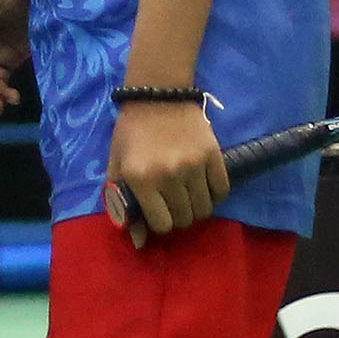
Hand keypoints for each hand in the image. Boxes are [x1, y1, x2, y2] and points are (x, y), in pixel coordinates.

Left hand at [106, 100, 228, 249]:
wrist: (157, 94)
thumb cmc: (132, 132)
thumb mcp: (117, 165)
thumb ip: (123, 205)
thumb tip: (139, 243)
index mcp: (141, 179)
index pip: (162, 225)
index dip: (160, 223)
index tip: (159, 212)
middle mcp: (169, 175)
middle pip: (184, 219)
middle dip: (178, 216)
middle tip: (173, 202)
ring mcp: (193, 165)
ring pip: (204, 209)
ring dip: (196, 208)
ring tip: (188, 194)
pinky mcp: (213, 154)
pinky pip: (221, 190)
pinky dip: (214, 194)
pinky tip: (204, 185)